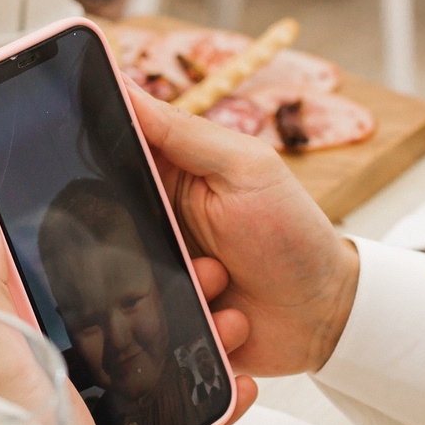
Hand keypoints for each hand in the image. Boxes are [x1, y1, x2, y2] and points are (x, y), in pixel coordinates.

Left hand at [0, 212, 260, 424]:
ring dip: (200, 337)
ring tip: (230, 324)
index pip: (48, 283)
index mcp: (16, 350)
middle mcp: (53, 378)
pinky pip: (176, 411)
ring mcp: (94, 412)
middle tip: (203, 274)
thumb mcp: (2, 363)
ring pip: (154, 357)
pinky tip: (237, 382)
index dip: (88, 252)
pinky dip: (210, 396)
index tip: (130, 224)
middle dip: (166, 292)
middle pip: (116, 316)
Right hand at [128, 90, 360, 376]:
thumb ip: (183, 132)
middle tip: (188, 249)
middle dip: (140, 247)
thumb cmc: (292, 234)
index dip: (97, 171)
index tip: (126, 190)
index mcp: (164, 182)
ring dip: (184, 289)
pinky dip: (203, 332)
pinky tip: (234, 321)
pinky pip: (152, 339)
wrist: (328, 313)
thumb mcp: (245, 169)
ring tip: (223, 283)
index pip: (107, 165)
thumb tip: (123, 85)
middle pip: (103, 237)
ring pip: (127, 294)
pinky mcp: (171, 328)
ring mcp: (160, 282)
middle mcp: (153, 231)